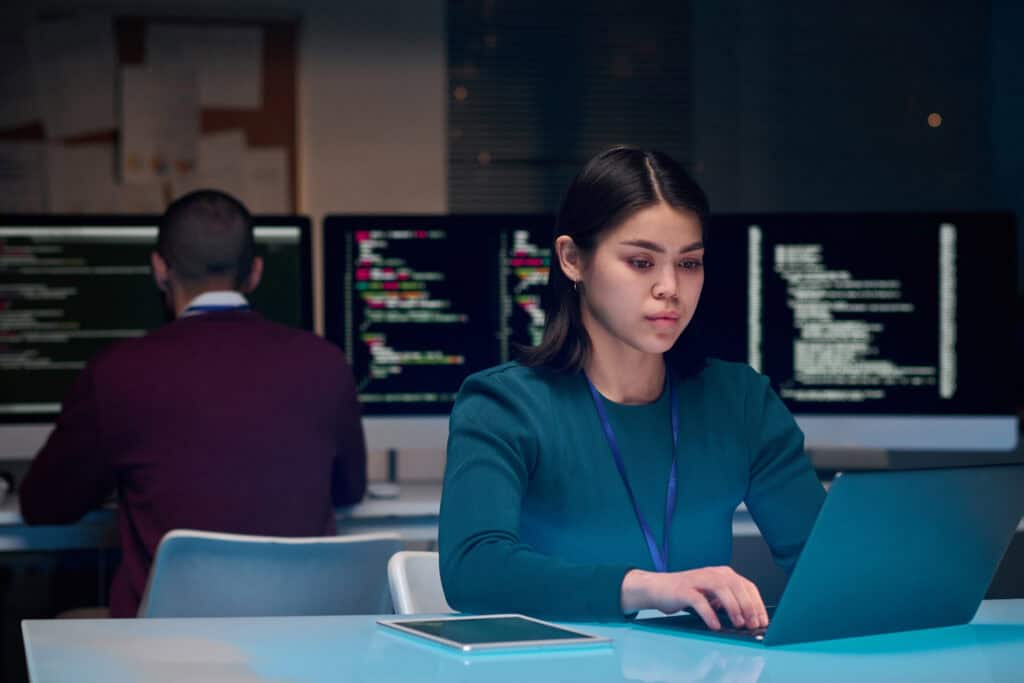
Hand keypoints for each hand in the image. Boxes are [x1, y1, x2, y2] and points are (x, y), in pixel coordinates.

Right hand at [621, 566, 767, 629]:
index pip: (747, 585)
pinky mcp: (684, 589)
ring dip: (733, 607)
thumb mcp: (712, 596)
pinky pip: (699, 601)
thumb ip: (728, 602)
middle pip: (737, 586)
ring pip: (721, 589)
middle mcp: (712, 573)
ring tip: (738, 624)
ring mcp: (698, 580)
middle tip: (752, 624)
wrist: (658, 588)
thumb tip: (748, 620)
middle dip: (748, 606)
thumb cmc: (686, 594)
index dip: (757, 603)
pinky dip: (709, 614)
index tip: (762, 620)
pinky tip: (715, 625)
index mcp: (722, 573)